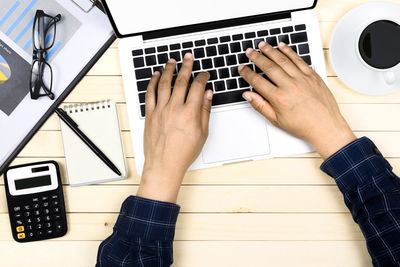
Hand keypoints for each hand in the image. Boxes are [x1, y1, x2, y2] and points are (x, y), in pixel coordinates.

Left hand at [137, 54, 212, 202]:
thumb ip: (205, 111)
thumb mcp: (202, 133)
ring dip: (168, 70)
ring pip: (164, 83)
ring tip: (172, 61)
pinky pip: (150, 94)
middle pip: (181, 81)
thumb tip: (207, 95)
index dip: (202, 77)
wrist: (164, 165)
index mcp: (190, 113)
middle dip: (186, 66)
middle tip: (189, 58)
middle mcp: (174, 108)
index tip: (204, 74)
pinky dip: (152, 82)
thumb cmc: (183, 153)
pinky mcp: (150, 114)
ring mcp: (160, 110)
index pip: (198, 87)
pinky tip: (155, 76)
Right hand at [239, 42, 355, 158]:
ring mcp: (302, 79)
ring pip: (283, 60)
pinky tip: (282, 46)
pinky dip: (289, 51)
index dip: (247, 73)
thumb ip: (260, 106)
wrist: (326, 127)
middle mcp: (290, 86)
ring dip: (270, 50)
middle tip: (249, 52)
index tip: (242, 68)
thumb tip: (248, 96)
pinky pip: (298, 59)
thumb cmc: (303, 126)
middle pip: (268, 67)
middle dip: (256, 57)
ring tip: (262, 45)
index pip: (257, 81)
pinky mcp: (312, 75)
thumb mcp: (277, 120)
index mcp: (279, 98)